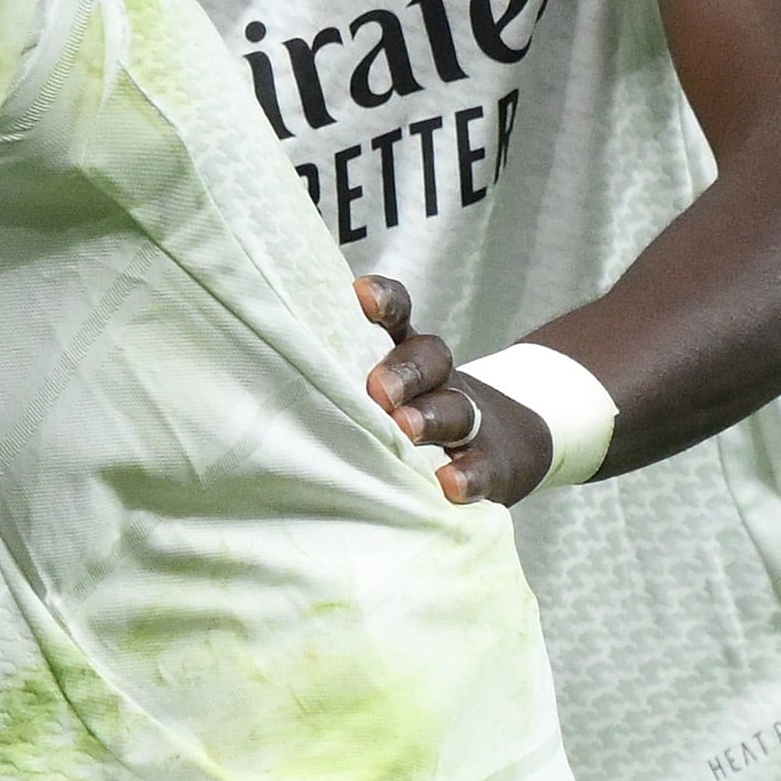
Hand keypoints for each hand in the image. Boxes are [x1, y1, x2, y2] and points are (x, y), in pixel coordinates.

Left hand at [357, 275, 549, 507]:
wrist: (511, 444)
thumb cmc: (416, 413)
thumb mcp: (389, 386)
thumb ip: (345, 378)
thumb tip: (270, 377)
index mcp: (407, 355)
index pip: (399, 315)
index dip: (385, 301)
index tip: (362, 295)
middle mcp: (439, 380)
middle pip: (428, 360)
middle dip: (403, 372)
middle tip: (377, 390)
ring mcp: (469, 421)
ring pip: (454, 410)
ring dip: (429, 417)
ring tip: (406, 429)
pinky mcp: (491, 464)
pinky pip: (481, 466)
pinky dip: (467, 475)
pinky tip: (450, 484)